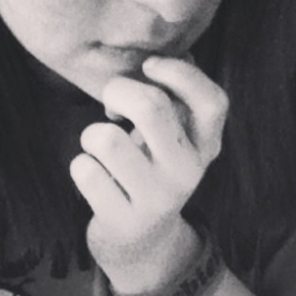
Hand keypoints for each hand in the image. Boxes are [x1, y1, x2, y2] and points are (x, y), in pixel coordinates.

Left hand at [69, 56, 227, 293]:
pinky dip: (82, 166)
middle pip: (151, 106)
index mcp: (205, 147)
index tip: (149, 66)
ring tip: (103, 151)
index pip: (213, 102)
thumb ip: (172, 103)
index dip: (180, 73)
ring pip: (105, 138)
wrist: (142, 240)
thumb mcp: (174, 141)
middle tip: (112, 105)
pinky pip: (84, 169)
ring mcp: (156, 198)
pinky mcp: (124, 218)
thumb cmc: (151, 173)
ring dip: (93, 136)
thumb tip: (155, 56)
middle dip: (118, 91)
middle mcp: (187, 172)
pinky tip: (96, 178)